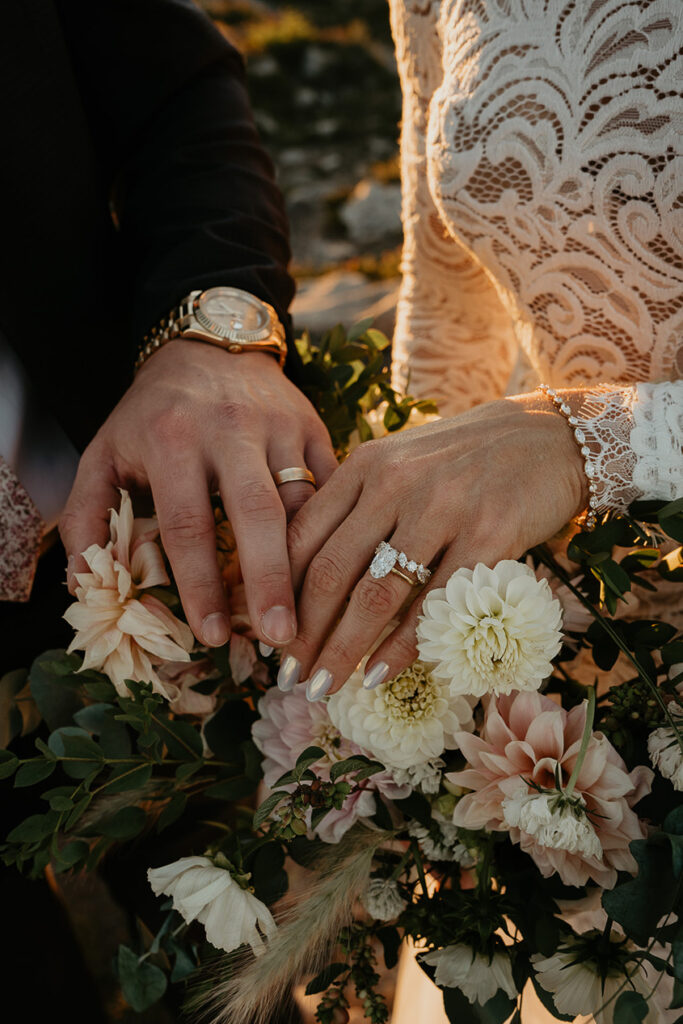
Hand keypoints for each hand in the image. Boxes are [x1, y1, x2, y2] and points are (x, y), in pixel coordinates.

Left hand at [59, 341, 336, 648]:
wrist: (207, 347)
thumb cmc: (152, 414)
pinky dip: (334, 528)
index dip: (200, 585)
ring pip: (305, 502)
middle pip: (258, 513)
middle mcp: (230, 429)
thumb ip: (87, 515)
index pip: (188, 524)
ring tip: (313, 616)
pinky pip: (330, 484)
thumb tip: (85, 585)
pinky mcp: (314, 425)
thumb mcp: (104, 453)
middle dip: (271, 579)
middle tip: (281, 638)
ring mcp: (279, 426)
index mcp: (172, 439)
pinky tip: (333, 570)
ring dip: (310, 562)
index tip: (213, 635)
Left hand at [283, 391, 588, 697]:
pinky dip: (403, 648)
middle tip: (288, 676)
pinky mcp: (488, 536)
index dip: (276, 591)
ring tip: (322, 686)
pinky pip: (434, 605)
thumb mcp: (400, 465)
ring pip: (375, 595)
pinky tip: (381, 675)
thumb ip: (357, 507)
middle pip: (329, 572)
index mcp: (366, 466)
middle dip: (302, 633)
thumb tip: (307, 576)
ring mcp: (442, 510)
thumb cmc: (465, 460)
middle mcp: (395, 484)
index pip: (302, 535)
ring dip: (342, 650)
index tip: (266, 635)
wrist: (550, 437)